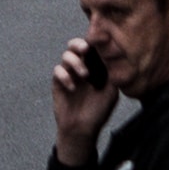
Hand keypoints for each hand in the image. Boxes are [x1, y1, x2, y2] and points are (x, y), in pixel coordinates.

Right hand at [50, 35, 119, 159]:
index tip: (99, 41)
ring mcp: (69, 74)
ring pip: (66, 55)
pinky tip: (73, 88)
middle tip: (85, 49)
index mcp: (94, 66)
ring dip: (75, 62)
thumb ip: (111, 74)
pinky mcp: (58, 82)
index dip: (94, 40)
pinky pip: (57, 70)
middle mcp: (80, 66)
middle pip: (75, 45)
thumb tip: (111, 56)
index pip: (92, 47)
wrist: (82, 129)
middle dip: (79, 44)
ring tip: (85, 76)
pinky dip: (65, 76)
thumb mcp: (111, 92)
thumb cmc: (98, 111)